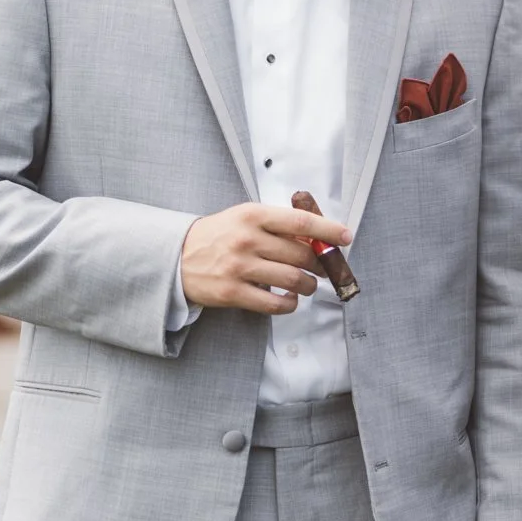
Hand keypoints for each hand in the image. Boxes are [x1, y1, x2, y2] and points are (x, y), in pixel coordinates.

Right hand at [178, 201, 348, 314]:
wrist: (176, 257)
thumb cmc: (219, 236)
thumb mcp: (244, 218)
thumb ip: (277, 225)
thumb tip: (318, 238)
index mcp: (253, 215)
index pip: (301, 221)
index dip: (328, 230)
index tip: (345, 237)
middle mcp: (247, 239)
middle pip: (302, 254)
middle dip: (320, 264)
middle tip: (323, 269)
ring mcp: (239, 267)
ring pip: (293, 280)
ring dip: (308, 286)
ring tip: (307, 285)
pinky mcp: (232, 292)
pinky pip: (274, 304)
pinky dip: (289, 304)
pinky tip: (289, 300)